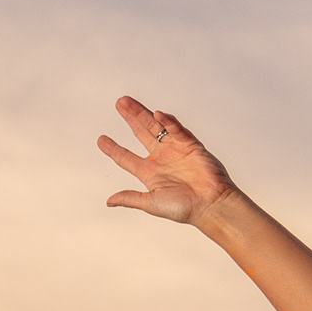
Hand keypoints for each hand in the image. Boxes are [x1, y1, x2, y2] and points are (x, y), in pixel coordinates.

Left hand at [96, 95, 239, 227]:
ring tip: (128, 102)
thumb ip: (130, 198)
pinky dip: (168, 122)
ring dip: (142, 114)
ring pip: (156, 127)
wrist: (210, 205)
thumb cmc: (184, 208)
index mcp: (150, 173)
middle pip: (142, 133)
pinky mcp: (191, 145)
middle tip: (119, 103)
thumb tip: (110, 202)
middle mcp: (161, 159)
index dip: (114, 149)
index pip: (127, 158)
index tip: (101, 140)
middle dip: (130, 118)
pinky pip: (177, 130)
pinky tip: (157, 114)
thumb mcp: (151, 202)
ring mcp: (175, 150)